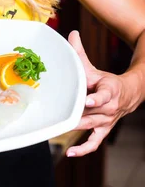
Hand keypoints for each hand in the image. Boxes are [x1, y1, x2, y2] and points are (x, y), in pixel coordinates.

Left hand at [65, 30, 135, 157]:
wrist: (128, 95)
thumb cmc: (106, 81)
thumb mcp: (94, 67)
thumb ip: (80, 52)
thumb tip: (71, 33)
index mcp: (109, 91)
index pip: (104, 96)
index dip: (96, 98)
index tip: (89, 100)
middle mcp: (108, 109)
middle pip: (92, 114)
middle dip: (78, 115)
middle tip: (63, 118)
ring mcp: (106, 121)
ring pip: (90, 127)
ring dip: (75, 129)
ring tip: (58, 131)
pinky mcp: (103, 130)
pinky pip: (94, 143)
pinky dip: (83, 149)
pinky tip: (70, 153)